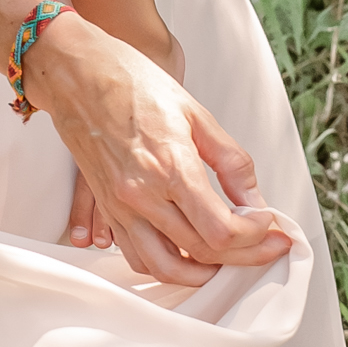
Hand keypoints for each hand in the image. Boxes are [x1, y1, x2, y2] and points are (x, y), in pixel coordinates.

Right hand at [24, 13, 290, 282]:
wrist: (77, 72)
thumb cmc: (132, 81)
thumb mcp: (195, 111)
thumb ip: (230, 161)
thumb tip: (255, 202)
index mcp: (170, 166)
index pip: (222, 230)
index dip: (255, 237)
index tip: (270, 226)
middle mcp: (142, 194)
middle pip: (202, 252)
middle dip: (245, 256)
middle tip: (267, 245)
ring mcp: (120, 206)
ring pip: (167, 268)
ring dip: (204, 274)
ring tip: (229, 259)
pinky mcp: (107, 208)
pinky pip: (136, 256)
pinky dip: (165, 267)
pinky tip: (186, 254)